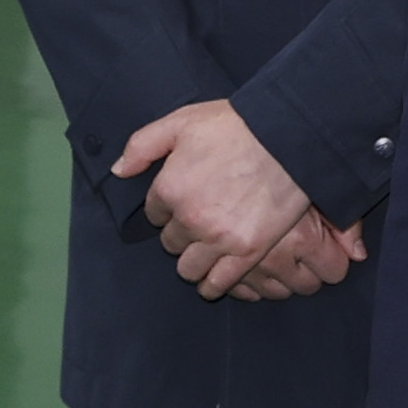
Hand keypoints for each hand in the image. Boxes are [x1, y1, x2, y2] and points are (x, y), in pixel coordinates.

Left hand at [116, 98, 340, 298]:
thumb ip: (142, 145)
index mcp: (170, 188)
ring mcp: (218, 239)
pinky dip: (212, 285)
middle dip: (180, 234)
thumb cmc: (236, 126)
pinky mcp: (247, 252)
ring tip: (204, 252)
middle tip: (198, 222)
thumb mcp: (182, 122)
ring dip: (193, 261)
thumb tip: (118, 171)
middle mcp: (189, 218)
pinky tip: (213, 280)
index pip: (153, 214)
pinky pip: (218, 283)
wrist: (288, 137)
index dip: (167, 207)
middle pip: (170, 243)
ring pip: (189, 269)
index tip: (183, 201)